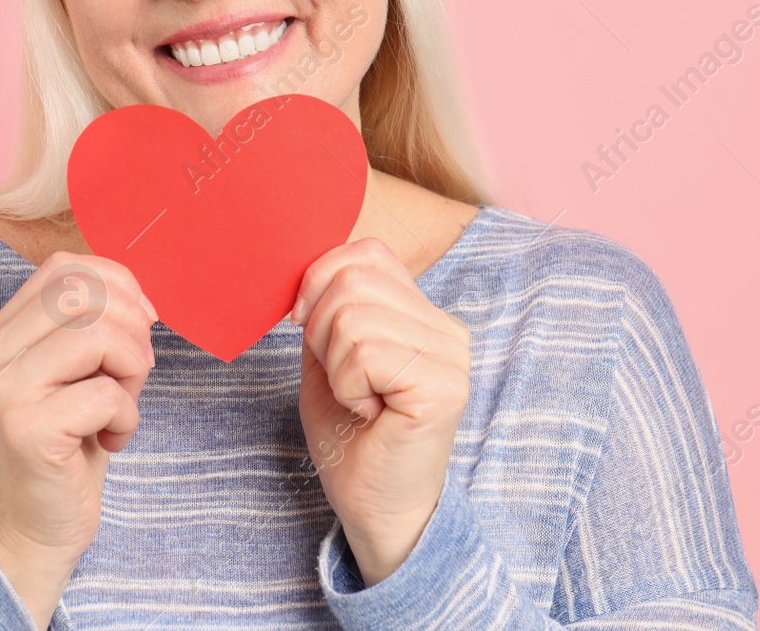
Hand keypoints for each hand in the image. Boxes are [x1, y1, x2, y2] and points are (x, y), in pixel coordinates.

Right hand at [0, 251, 157, 623]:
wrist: (32, 527)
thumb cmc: (66, 445)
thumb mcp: (75, 372)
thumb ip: (89, 325)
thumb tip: (140, 297)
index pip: (64, 267)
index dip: (118, 284)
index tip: (141, 324)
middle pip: (83, 292)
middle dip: (131, 326)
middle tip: (133, 373)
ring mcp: (4, 390)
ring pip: (97, 334)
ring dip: (132, 369)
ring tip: (122, 404)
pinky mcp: (26, 430)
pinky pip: (105, 394)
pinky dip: (127, 415)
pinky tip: (111, 439)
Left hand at [289, 237, 470, 585]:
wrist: (372, 508)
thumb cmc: (350, 438)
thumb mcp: (327, 357)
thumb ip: (326, 307)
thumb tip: (308, 268)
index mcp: (423, 314)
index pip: (367, 252)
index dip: (320, 282)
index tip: (309, 332)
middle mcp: (446, 328)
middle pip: (352, 278)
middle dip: (320, 331)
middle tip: (343, 381)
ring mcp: (450, 356)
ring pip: (352, 316)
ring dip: (335, 366)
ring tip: (359, 400)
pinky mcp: (442, 386)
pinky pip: (364, 353)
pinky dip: (347, 387)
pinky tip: (370, 414)